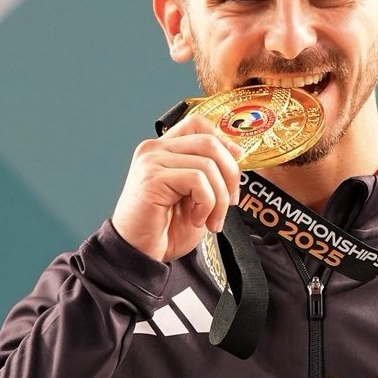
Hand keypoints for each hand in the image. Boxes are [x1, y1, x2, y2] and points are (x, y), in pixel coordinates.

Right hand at [111, 110, 243, 262]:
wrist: (140, 254)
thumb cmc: (165, 229)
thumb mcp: (197, 196)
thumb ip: (211, 173)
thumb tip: (237, 155)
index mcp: (164, 149)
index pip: (198, 123)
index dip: (224, 141)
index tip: (236, 166)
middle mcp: (155, 149)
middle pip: (210, 142)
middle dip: (231, 175)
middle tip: (230, 203)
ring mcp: (152, 161)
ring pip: (208, 164)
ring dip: (219, 199)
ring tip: (211, 220)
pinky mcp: (152, 177)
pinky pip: (197, 181)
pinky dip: (206, 204)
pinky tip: (195, 219)